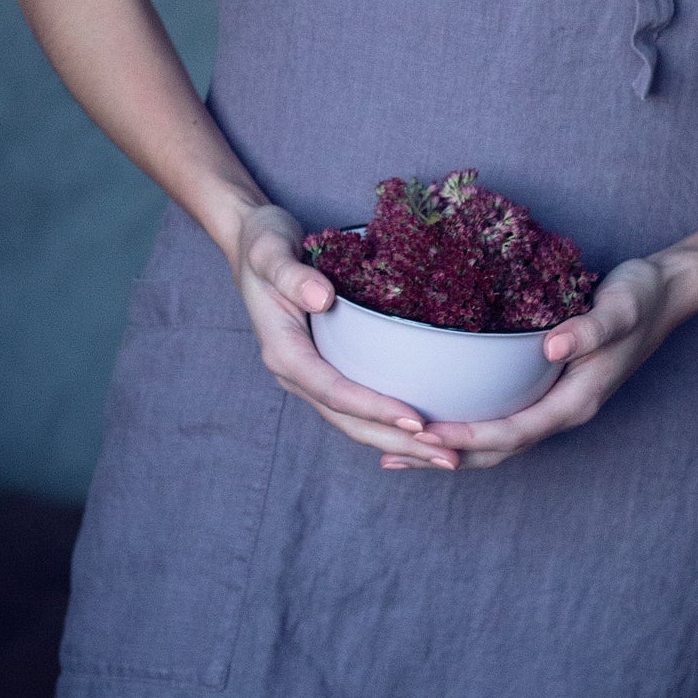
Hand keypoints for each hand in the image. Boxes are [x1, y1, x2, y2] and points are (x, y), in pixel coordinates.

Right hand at [231, 203, 458, 470]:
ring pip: (354, 419)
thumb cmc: (262, 242)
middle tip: (448, 457)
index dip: (375, 409)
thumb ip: (292, 275)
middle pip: (348, 420)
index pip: (334, 391)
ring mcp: (309, 372)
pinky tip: (423, 428)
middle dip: (397, 441)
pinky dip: (387, 419)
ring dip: (398, 440)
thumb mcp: (270, 252)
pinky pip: (356, 402)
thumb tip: (323, 297)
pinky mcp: (323, 365)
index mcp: (283, 353)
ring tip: (446, 454)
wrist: (249, 240)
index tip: (417, 421)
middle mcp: (296, 372)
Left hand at [384, 255, 691, 473]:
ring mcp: (555, 402)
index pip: (514, 432)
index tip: (427, 436)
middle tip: (391, 457)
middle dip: (445, 458)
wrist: (665, 292)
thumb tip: (552, 347)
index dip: (470, 438)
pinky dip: (466, 425)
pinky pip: (501, 417)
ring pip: (496, 440)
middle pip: (497, 450)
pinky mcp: (547, 388)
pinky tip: (437, 415)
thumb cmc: (641, 297)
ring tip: (397, 451)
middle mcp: (563, 409)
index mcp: (576, 400)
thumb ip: (591, 329)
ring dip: (450, 450)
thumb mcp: (620, 308)